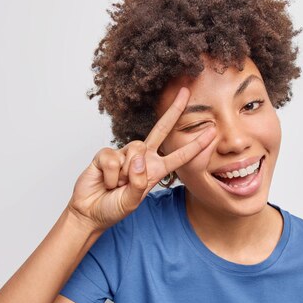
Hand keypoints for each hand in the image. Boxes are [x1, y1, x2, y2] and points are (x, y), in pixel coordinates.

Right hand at [67, 87, 215, 231]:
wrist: (90, 211)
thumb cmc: (113, 208)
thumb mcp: (132, 202)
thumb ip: (138, 183)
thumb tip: (137, 158)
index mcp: (155, 170)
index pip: (179, 156)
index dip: (196, 145)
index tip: (212, 132)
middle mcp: (143, 158)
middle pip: (160, 129)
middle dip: (173, 111)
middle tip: (185, 92)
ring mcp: (125, 154)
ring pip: (135, 150)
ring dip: (125, 174)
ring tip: (116, 186)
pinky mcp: (107, 153)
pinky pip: (114, 159)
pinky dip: (110, 175)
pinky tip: (106, 182)